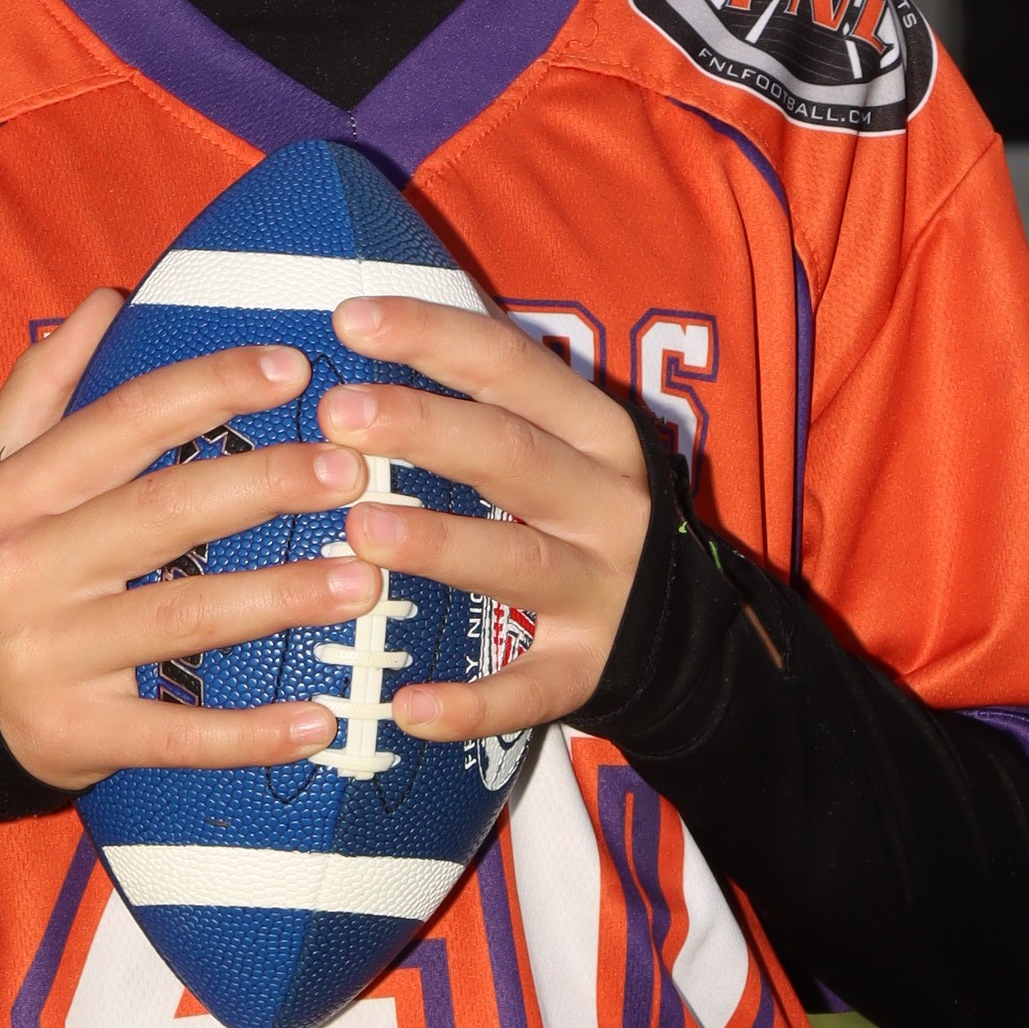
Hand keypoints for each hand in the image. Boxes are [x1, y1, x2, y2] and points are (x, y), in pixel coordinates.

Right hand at [0, 291, 392, 795]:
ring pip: (183, 619)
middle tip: (353, 472)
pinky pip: (175, 736)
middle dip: (267, 485)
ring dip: (280, 598)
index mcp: (11, 496)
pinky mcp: (73, 737)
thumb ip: (40, 390)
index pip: (121, 422)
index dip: (209, 388)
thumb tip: (106, 302)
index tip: (293, 370)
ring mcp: (48, 658)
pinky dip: (250, 735)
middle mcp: (23, 570)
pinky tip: (319, 721)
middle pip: (166, 512)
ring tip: (363, 583)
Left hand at [320, 294, 654, 740]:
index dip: (433, 337)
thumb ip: (491, 395)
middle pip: (512, 456)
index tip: (350, 318)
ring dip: (439, 544)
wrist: (690, 636)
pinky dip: (469, 704)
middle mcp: (607, 504)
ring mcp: (600, 591)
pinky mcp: (585, 671)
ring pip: (516, 562)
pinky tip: (407, 709)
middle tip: (338, 413)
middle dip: (424, 429)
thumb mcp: (565, 444)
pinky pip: (525, 691)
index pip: (512, 366)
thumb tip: (371, 325)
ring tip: (359, 529)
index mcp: (596, 432)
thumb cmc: (585, 514)